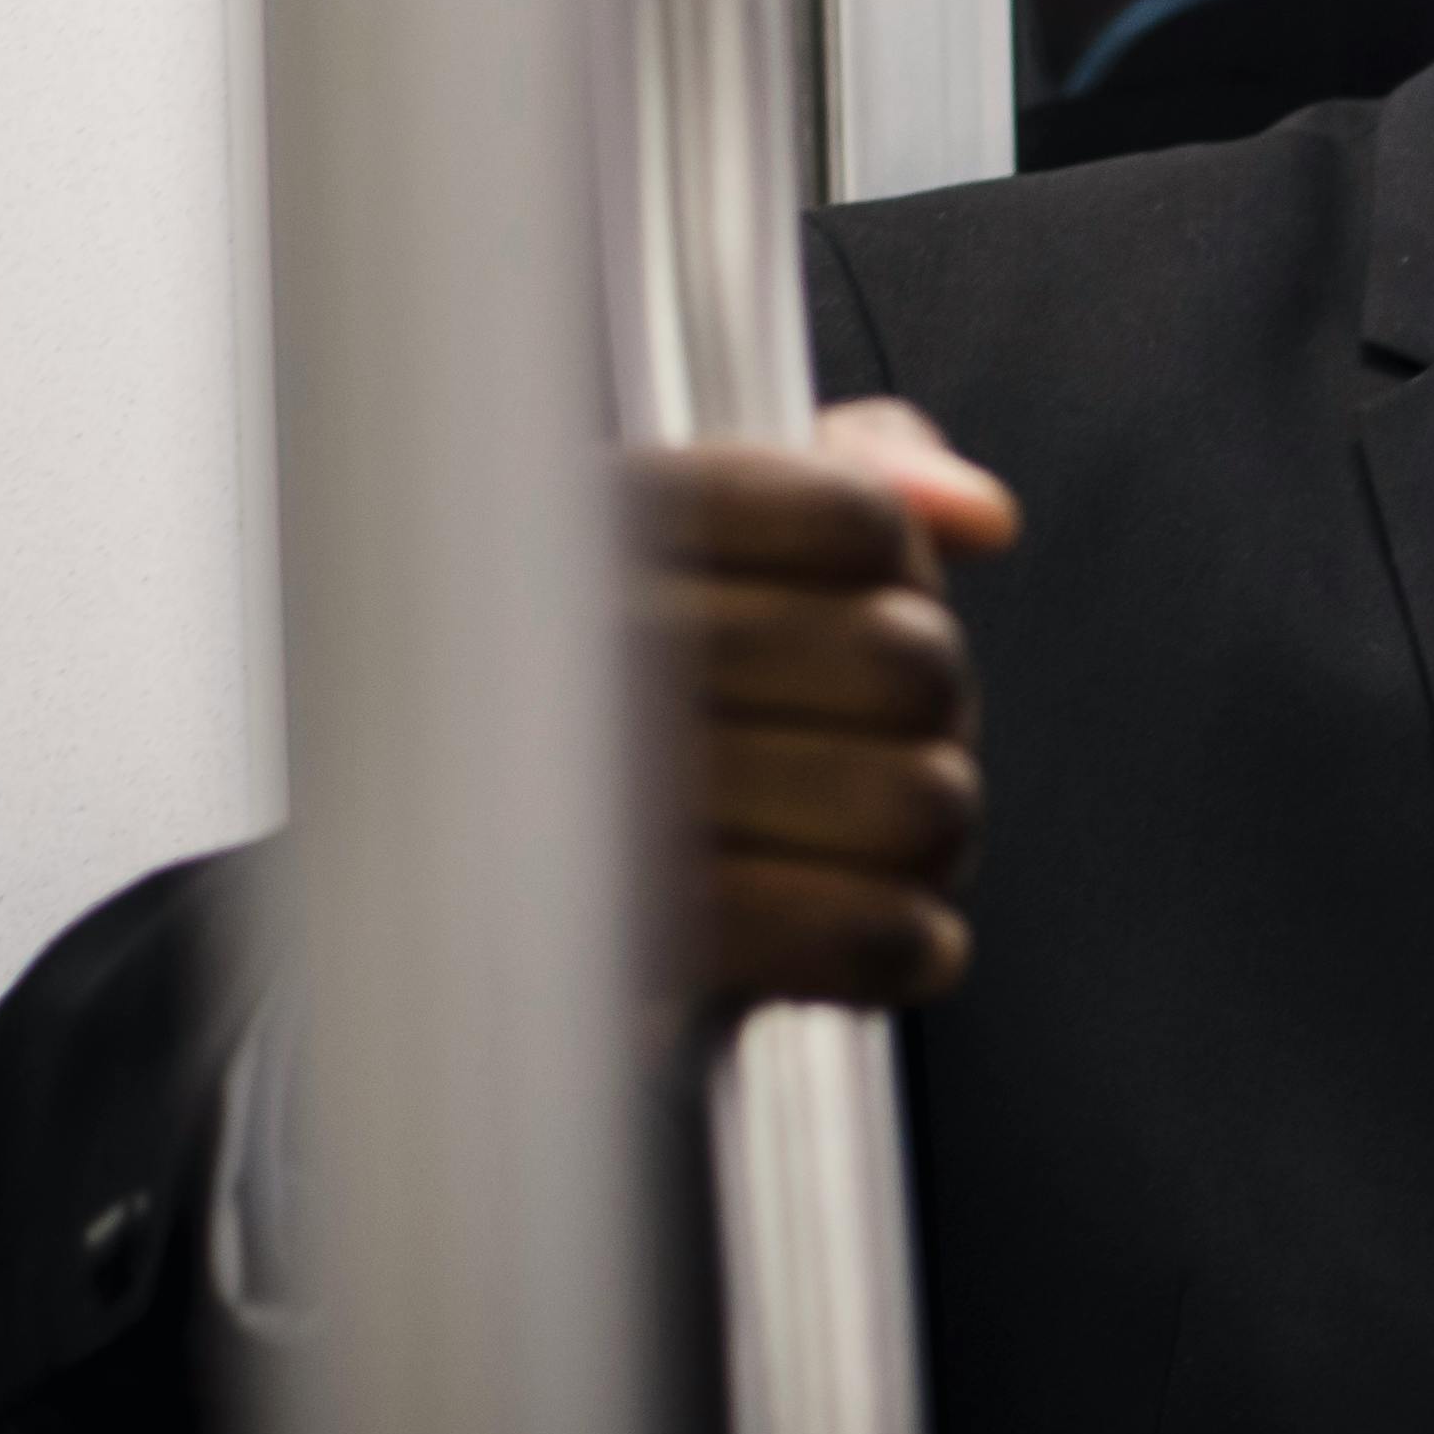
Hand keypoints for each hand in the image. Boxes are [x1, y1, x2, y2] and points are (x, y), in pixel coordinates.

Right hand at [642, 397, 1016, 1011]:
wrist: (451, 908)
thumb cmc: (606, 715)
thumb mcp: (701, 547)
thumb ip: (846, 482)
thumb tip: (982, 512)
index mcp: (598, 526)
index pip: (858, 518)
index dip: (906, 581)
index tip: (862, 617)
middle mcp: (589, 647)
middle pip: (910, 664)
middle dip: (929, 724)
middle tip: (870, 757)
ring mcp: (609, 803)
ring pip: (916, 801)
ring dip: (924, 843)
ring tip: (859, 849)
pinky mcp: (645, 950)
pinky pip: (867, 933)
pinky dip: (906, 946)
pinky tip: (889, 939)